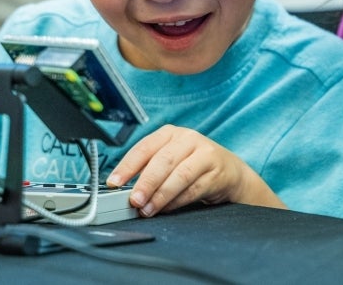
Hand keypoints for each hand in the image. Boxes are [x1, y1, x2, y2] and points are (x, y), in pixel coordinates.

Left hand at [105, 125, 283, 216]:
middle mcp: (188, 139)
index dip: (127, 166)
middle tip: (134, 201)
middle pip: (163, 160)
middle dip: (146, 183)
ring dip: (161, 195)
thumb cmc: (191, 165)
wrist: (228, 170)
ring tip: (148, 209)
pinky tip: (166, 209)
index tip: (113, 183)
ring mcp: (205, 153)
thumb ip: (148, 170)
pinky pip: (194, 188)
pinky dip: (177, 201)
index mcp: (170, 133)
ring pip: (179, 175)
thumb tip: (122, 190)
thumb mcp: (169, 159)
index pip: (144, 147)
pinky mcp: (217, 171)